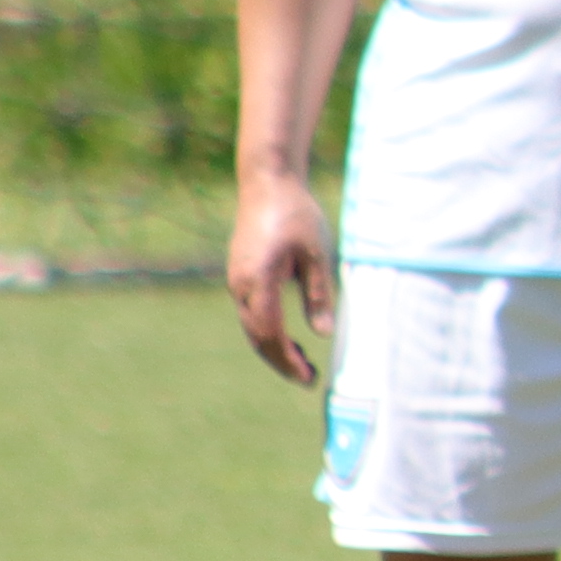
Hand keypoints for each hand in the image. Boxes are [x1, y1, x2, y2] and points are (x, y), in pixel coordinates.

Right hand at [227, 172, 338, 387]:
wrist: (267, 182)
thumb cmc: (297, 214)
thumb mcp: (317, 253)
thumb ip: (319, 293)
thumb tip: (324, 334)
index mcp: (259, 280)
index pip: (270, 333)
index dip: (287, 360)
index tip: (308, 377)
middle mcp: (241, 284)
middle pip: (257, 336)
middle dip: (281, 361)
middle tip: (308, 378)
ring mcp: (236, 279)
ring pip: (251, 325)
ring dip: (273, 347)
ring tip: (302, 362)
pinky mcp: (240, 274)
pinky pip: (250, 312)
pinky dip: (267, 330)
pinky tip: (287, 336)